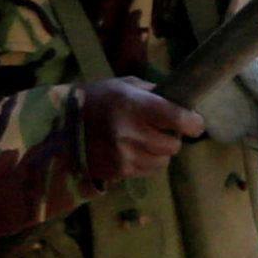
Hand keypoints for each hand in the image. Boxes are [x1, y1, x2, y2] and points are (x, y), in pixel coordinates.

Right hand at [79, 77, 204, 186]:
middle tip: (163, 129)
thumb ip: (153, 93)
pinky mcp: (118, 172)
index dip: (193, 122)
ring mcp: (124, 155)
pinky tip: (133, 150)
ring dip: (160, 152)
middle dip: (172, 137)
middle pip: (172, 145)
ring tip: (146, 140)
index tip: (195, 123)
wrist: (62, 125)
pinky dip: (147, 162)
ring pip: (162, 162)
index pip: (177, 118)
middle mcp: (130, 132)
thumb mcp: (124, 85)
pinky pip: (147, 171)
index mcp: (134, 105)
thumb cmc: (98, 98)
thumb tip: (180, 102)